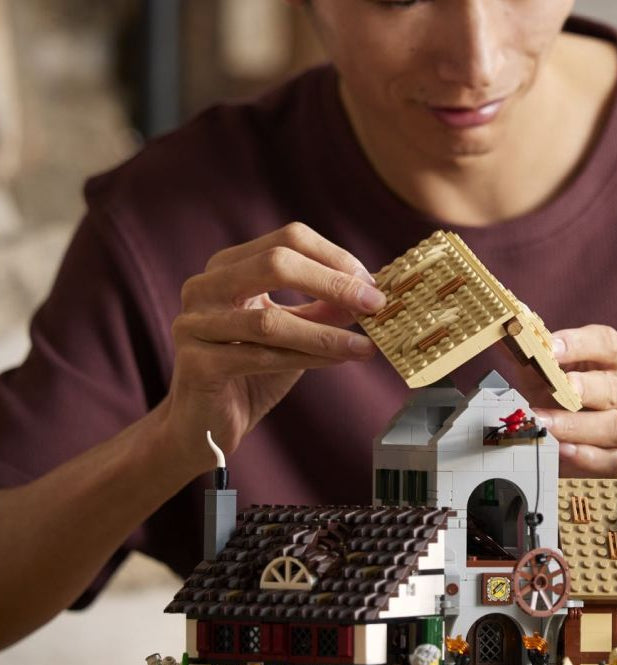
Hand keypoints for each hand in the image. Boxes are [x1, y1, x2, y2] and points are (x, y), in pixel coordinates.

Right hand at [161, 222, 385, 466]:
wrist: (204, 425)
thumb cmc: (251, 372)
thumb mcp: (296, 331)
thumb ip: (325, 309)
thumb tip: (371, 293)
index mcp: (229, 266)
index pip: (288, 239)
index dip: (335, 258)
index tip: (372, 283)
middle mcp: (204, 286)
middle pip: (275, 263)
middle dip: (333, 284)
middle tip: (375, 304)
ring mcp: (194, 323)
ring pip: (271, 320)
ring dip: (327, 333)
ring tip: (366, 345)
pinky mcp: (195, 364)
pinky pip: (260, 357)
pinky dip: (307, 357)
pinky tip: (338, 360)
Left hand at [531, 325, 616, 478]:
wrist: (604, 451)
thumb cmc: (576, 404)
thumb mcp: (555, 379)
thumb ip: (532, 362)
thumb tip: (501, 339)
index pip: (608, 344)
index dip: (579, 344)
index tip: (550, 348)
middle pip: (615, 387)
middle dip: (585, 388)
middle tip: (560, 386)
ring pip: (614, 426)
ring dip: (576, 426)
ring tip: (544, 424)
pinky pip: (613, 461)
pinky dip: (587, 457)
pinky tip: (563, 451)